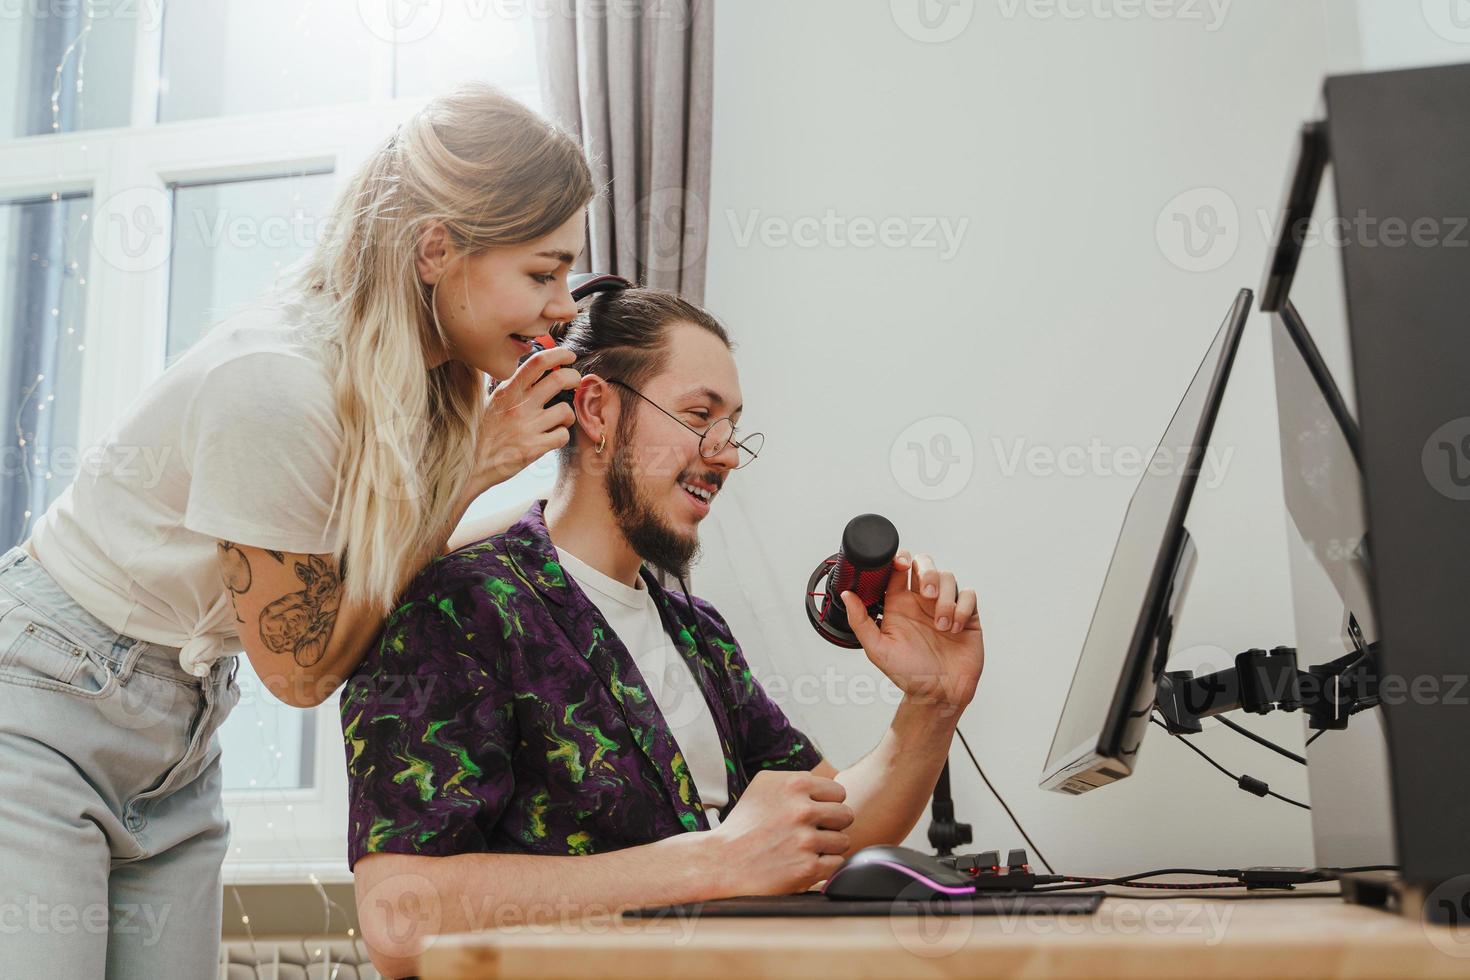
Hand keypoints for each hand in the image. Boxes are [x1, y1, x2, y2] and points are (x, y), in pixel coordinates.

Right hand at [471, 346, 579, 491]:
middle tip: (575, 382)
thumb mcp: (487, 404)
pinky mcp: (534, 449)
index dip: (558, 354)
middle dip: (574, 377)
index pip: (536, 363)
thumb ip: (507, 389)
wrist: (468, 466)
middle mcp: (519, 406)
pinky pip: (562, 436)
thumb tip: (525, 372)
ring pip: (565, 410)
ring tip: (559, 420)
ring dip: (568, 415)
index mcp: (507, 392)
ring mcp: (527, 427)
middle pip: (559, 379)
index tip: (568, 356)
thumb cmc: (478, 435)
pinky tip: (551, 438)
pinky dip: (561, 436)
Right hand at [708, 770, 854, 896]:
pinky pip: (836, 863)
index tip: (813, 813)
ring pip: (843, 841)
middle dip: (832, 824)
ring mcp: (805, 840)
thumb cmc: (745, 823)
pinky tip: (803, 862)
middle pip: (846, 815)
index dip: (827, 804)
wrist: (722, 861)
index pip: (838, 792)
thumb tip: (832, 784)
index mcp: (794, 784)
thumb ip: (798, 780)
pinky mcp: (807, 868)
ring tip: (804, 848)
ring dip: (828, 846)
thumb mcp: (764, 785)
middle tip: (813, 831)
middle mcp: (802, 809)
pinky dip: (823, 866)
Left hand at [840, 550, 983, 710]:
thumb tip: (846, 595)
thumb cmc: (908, 674)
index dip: (899, 560)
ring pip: (948, 577)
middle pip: (925, 564)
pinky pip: (969, 595)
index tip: (900, 565)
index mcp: (899, 604)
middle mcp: (922, 602)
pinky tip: (955, 627)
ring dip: (945, 598)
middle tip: (926, 593)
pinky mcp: (967, 616)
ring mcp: (945, 606)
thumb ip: (860, 621)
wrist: (938, 695)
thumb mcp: (877, 650)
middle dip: (927, 572)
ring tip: (941, 625)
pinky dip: (962, 607)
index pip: (898, 570)